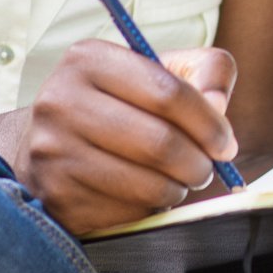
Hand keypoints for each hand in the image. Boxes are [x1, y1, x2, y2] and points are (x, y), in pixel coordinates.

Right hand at [16, 41, 237, 235]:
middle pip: (159, 143)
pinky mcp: (55, 198)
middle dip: (198, 163)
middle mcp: (61, 102)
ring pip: (145, 185)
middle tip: (206, 169)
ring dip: (177, 189)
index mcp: (89, 59)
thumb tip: (218, 104)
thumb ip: (205, 70)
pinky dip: (148, 209)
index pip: (167, 92)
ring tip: (179, 181)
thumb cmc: (118, 102)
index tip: (225, 142)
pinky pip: (125, 214)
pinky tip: (144, 195)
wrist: (48, 144)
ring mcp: (53, 153)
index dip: (208, 123)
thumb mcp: (159, 70)